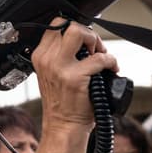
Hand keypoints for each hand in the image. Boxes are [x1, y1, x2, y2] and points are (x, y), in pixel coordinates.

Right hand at [32, 18, 118, 138]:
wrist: (63, 127)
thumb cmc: (62, 104)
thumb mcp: (51, 74)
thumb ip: (59, 56)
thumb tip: (83, 42)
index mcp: (40, 57)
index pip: (56, 25)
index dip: (74, 29)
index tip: (84, 43)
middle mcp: (47, 60)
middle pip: (68, 25)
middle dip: (86, 32)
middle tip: (94, 48)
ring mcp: (60, 68)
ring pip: (80, 33)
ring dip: (95, 42)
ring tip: (100, 56)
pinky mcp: (75, 77)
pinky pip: (99, 58)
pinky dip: (110, 61)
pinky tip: (111, 69)